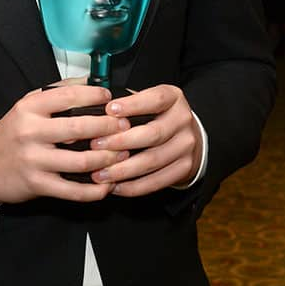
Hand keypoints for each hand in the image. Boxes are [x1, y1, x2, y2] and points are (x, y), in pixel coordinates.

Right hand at [0, 81, 129, 204]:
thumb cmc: (13, 133)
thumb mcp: (27, 106)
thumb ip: (57, 94)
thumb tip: (89, 83)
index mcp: (29, 108)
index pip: (68, 96)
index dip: (94, 96)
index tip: (110, 98)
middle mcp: (31, 132)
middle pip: (79, 128)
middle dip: (109, 127)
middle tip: (125, 126)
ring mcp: (34, 160)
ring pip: (81, 161)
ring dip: (108, 159)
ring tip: (123, 155)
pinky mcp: (38, 184)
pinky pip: (73, 190)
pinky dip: (95, 189)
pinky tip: (107, 184)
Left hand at [88, 85, 202, 195]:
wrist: (188, 135)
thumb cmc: (159, 115)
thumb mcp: (148, 100)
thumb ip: (127, 103)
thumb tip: (96, 109)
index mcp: (173, 98)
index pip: (155, 100)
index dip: (132, 105)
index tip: (109, 110)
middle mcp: (182, 121)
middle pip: (152, 134)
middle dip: (120, 141)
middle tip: (96, 145)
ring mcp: (186, 146)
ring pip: (152, 161)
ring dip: (122, 170)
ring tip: (100, 173)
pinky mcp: (184, 168)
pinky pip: (156, 181)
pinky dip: (133, 186)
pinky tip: (115, 185)